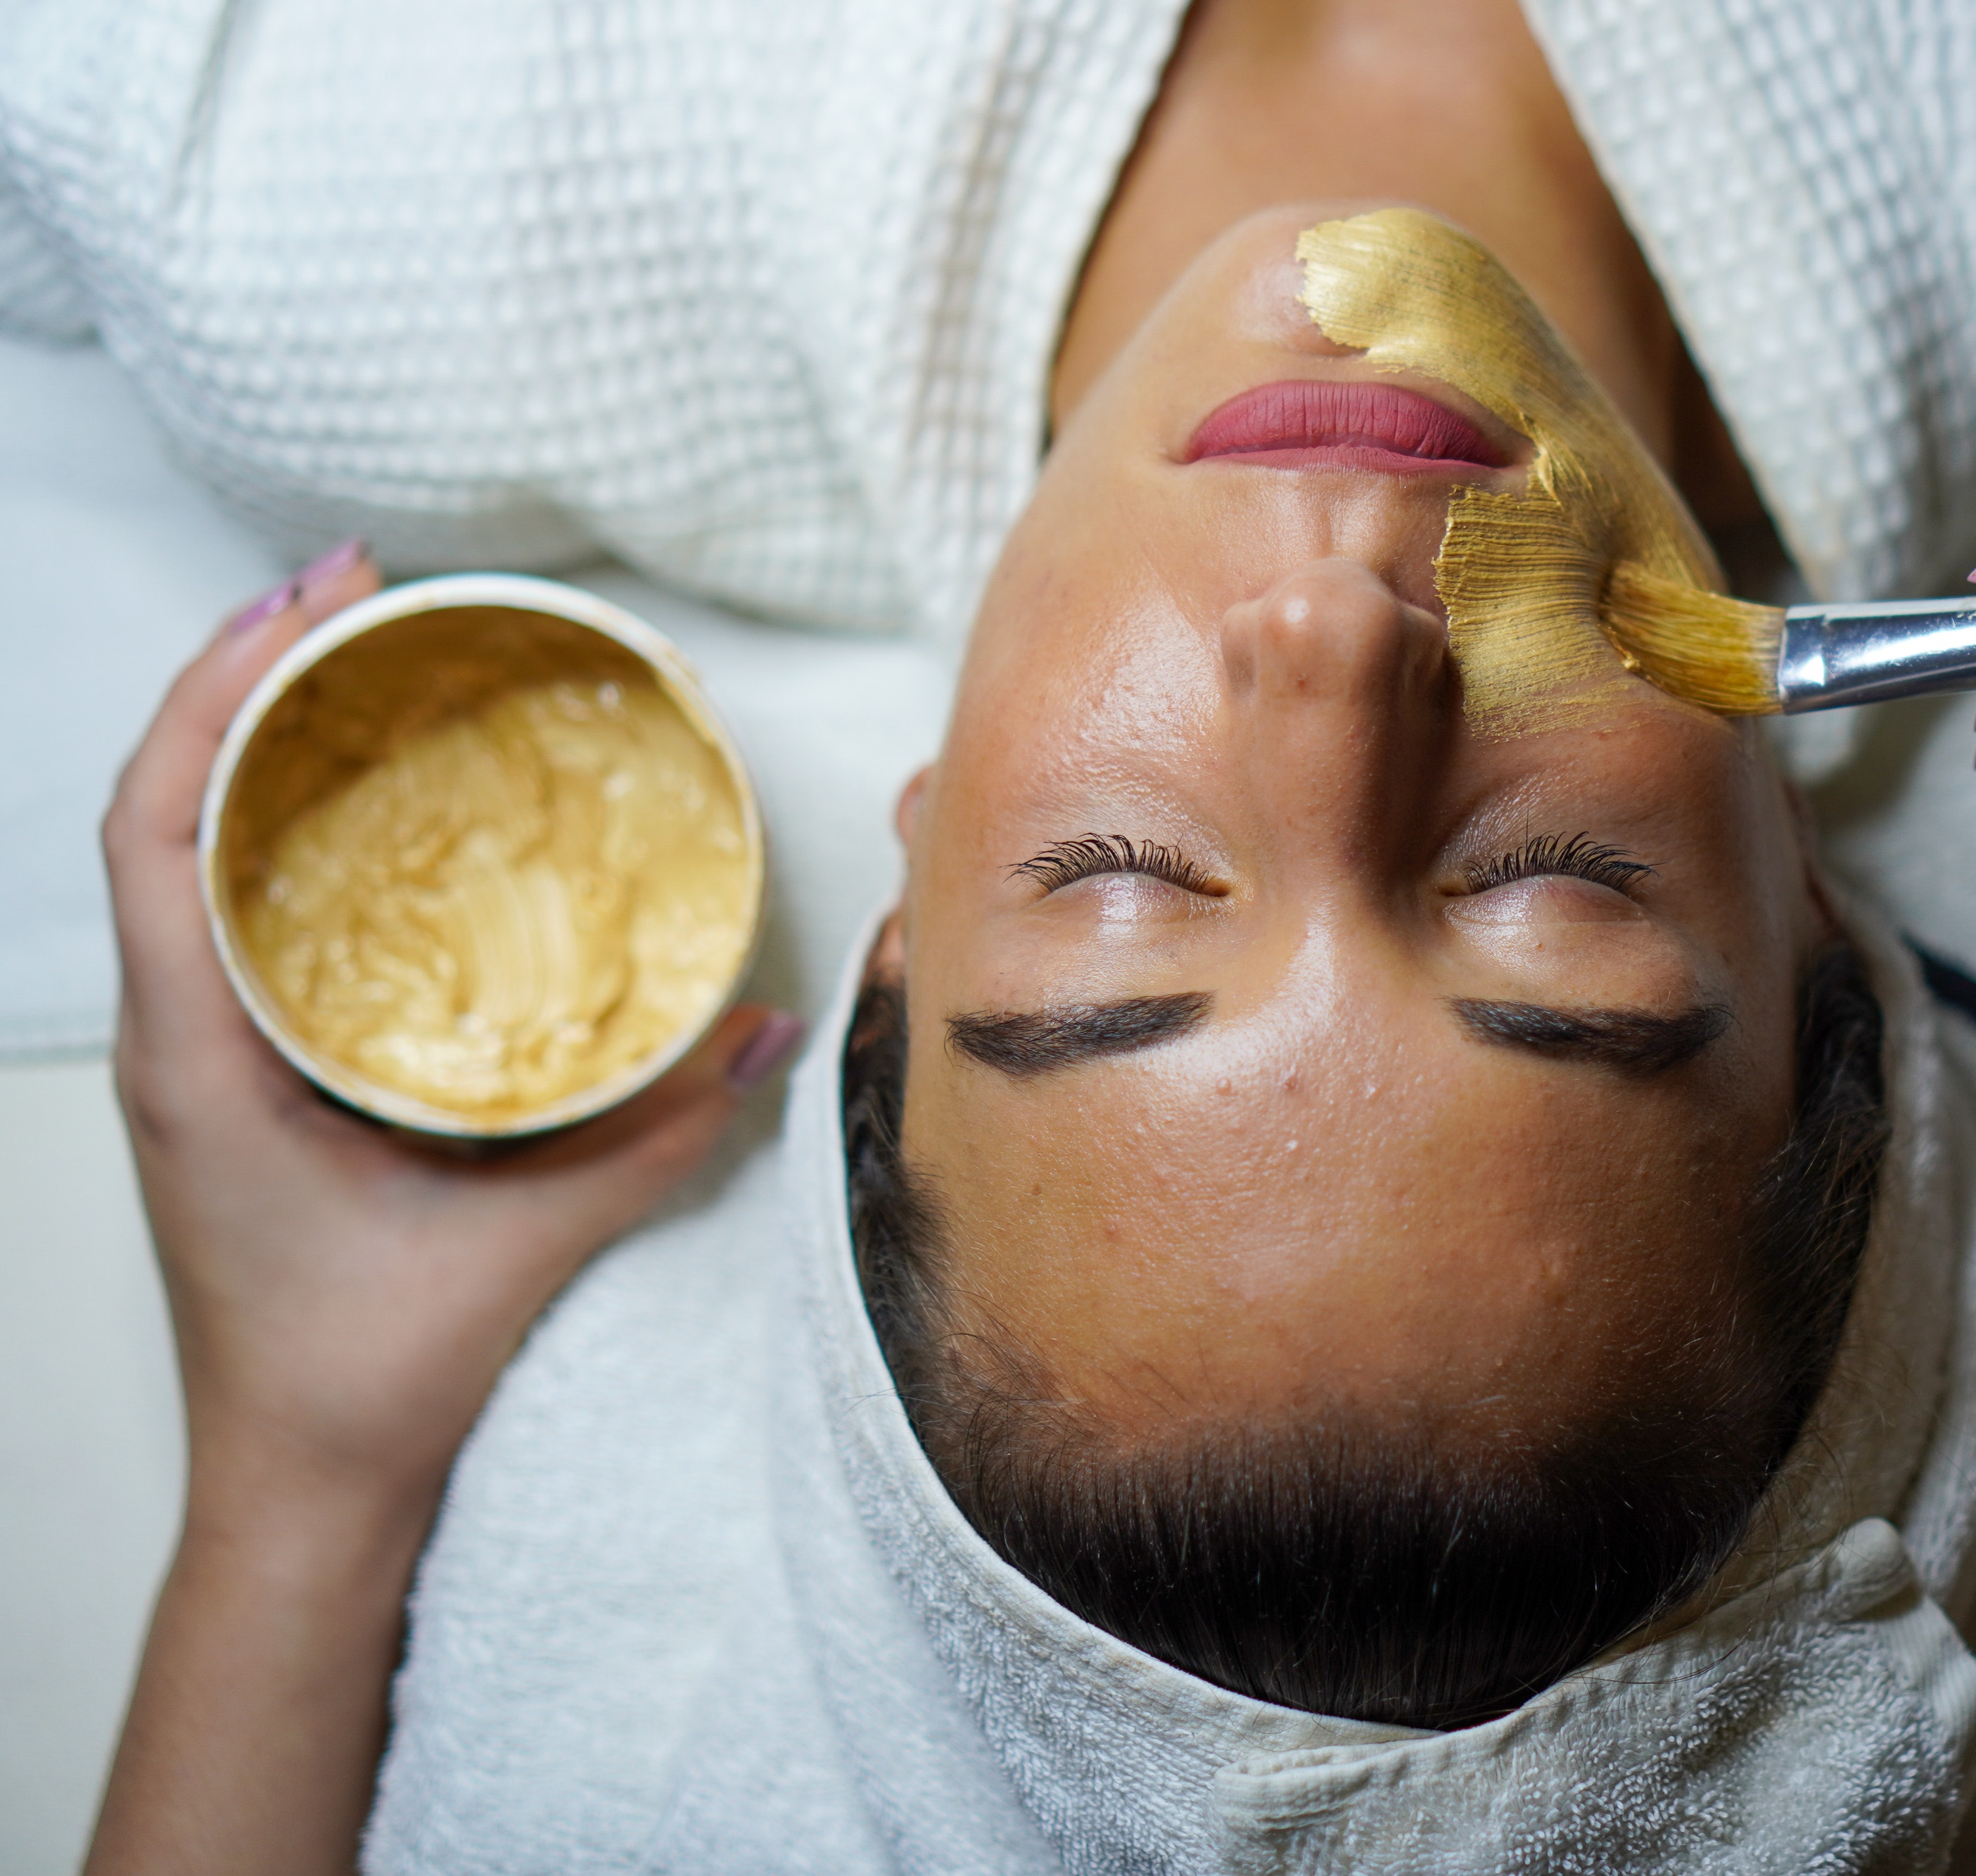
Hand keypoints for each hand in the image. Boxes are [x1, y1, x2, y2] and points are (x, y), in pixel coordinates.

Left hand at [89, 547, 798, 1875]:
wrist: (299, 1488)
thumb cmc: (362, 1379)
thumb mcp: (524, 1244)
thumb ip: (654, 1134)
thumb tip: (767, 1029)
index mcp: (198, 1056)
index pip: (155, 829)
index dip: (215, 694)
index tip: (306, 603)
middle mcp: (174, 1040)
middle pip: (161, 810)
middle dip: (242, 679)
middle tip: (353, 592)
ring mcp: (193, 1059)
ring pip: (185, 858)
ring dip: (254, 748)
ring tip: (352, 664)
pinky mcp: (233, 1080)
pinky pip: (231, 918)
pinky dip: (277, 833)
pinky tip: (359, 809)